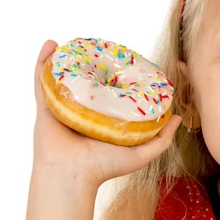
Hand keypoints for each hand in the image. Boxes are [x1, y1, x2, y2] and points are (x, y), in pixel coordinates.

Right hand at [32, 40, 180, 188]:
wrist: (73, 177)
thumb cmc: (105, 168)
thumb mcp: (142, 153)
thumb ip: (162, 138)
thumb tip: (178, 117)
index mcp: (103, 119)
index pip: (112, 93)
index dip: (119, 77)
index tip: (127, 61)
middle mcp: (84, 111)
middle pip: (88, 82)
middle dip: (93, 64)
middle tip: (102, 48)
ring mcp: (63, 107)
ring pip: (64, 77)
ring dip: (67, 58)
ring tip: (75, 42)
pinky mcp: (46, 107)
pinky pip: (42, 80)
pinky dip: (43, 62)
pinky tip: (51, 45)